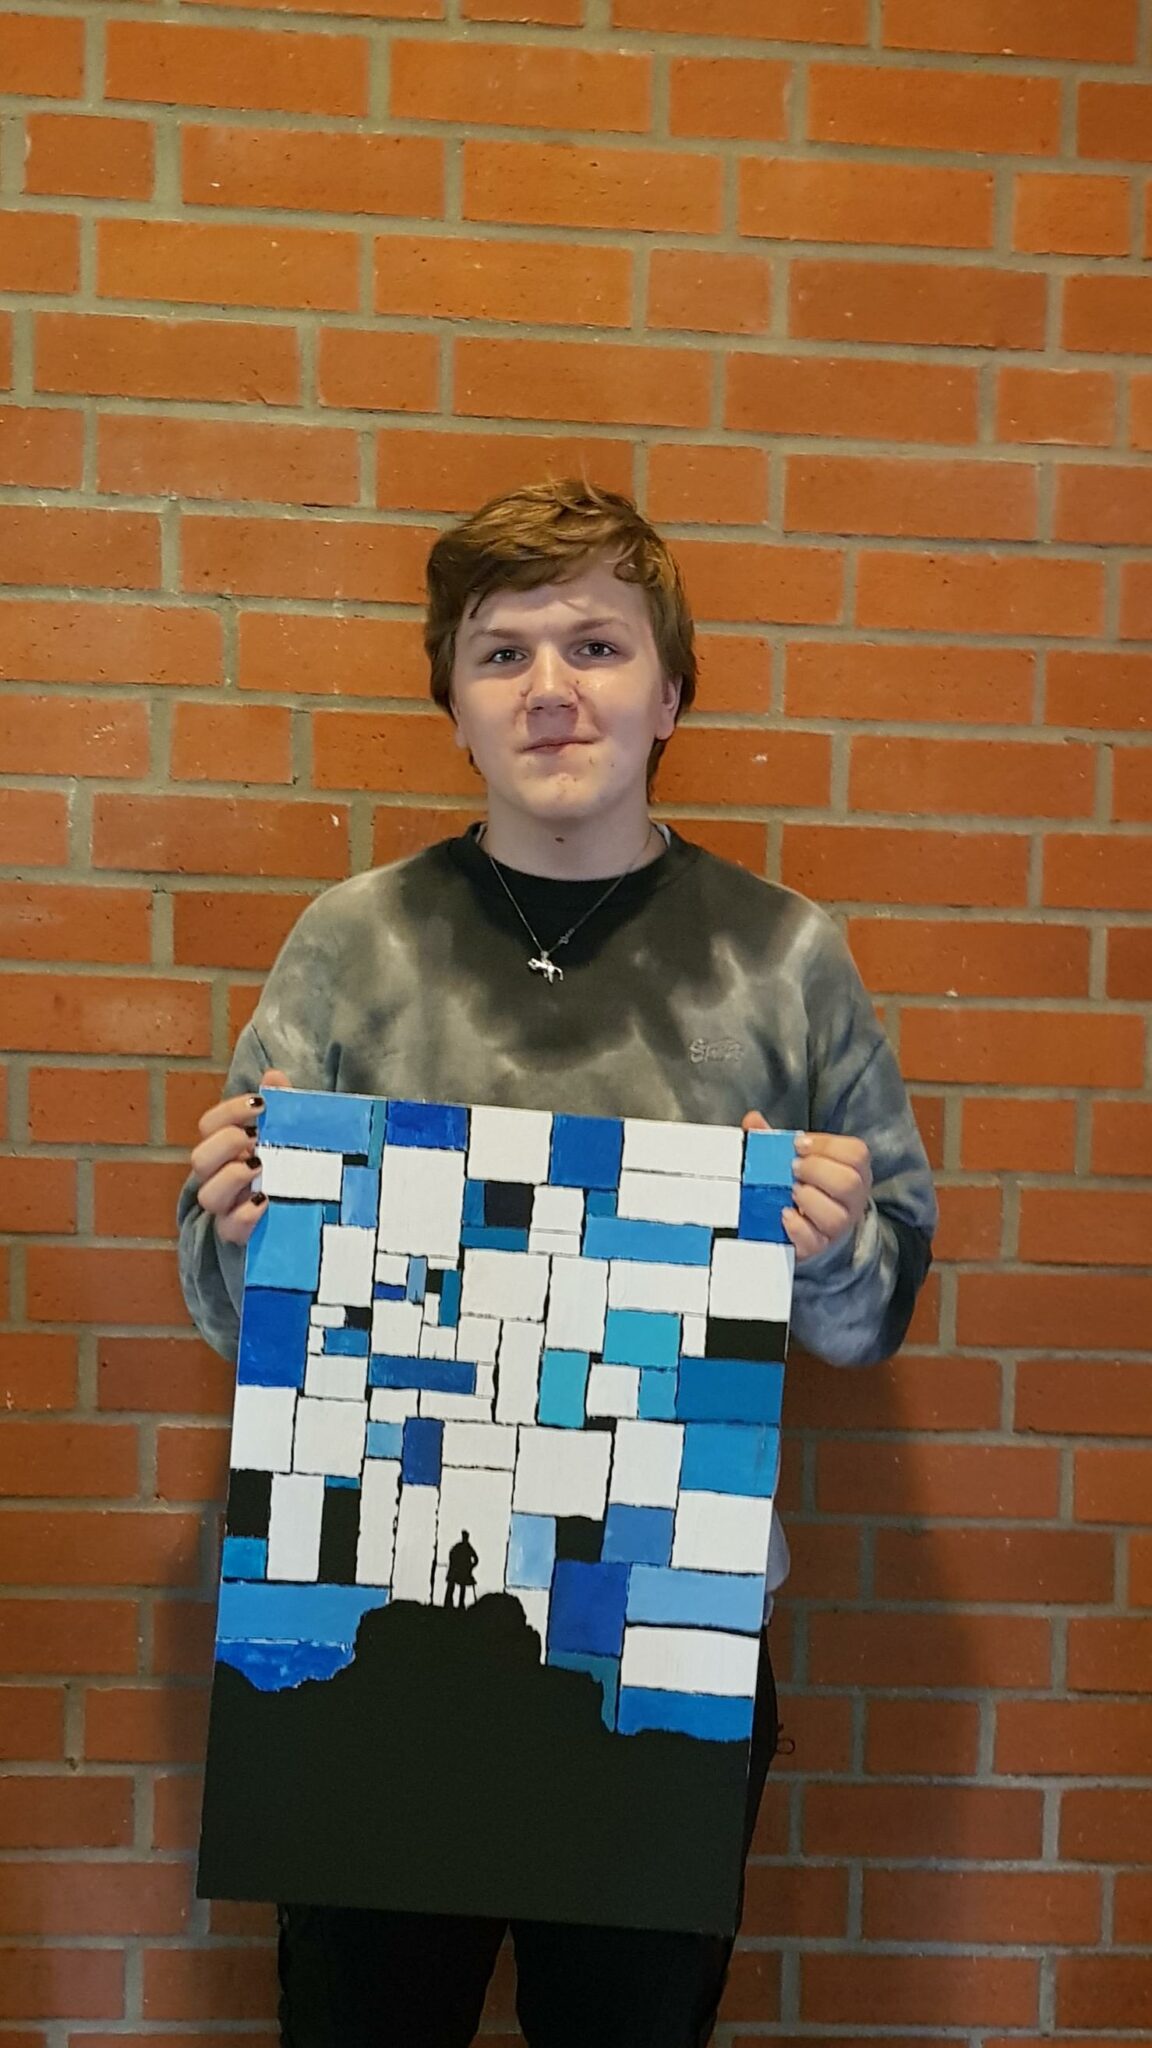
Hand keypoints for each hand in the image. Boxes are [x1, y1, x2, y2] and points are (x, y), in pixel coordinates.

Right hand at [191, 1068, 289, 1246]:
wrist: (311, 1219)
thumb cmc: (294, 1171)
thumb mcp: (292, 1137)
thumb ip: (282, 1107)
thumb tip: (273, 1075)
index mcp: (228, 1149)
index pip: (210, 1125)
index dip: (229, 1111)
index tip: (260, 1105)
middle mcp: (220, 1177)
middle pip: (199, 1159)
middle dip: (224, 1144)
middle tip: (254, 1138)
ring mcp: (227, 1208)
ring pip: (207, 1195)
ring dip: (231, 1177)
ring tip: (260, 1167)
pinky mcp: (240, 1235)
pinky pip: (229, 1228)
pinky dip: (244, 1214)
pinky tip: (266, 1201)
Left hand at [741, 1112, 871, 1262]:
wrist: (803, 1227)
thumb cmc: (802, 1184)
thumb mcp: (792, 1158)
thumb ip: (776, 1139)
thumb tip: (753, 1120)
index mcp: (853, 1171)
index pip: (856, 1153)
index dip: (827, 1145)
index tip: (799, 1144)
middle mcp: (852, 1200)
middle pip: (849, 1183)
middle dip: (817, 1170)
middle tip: (793, 1168)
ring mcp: (838, 1227)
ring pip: (836, 1216)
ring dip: (809, 1199)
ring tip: (790, 1192)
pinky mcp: (818, 1248)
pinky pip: (814, 1241)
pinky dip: (797, 1226)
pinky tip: (783, 1214)